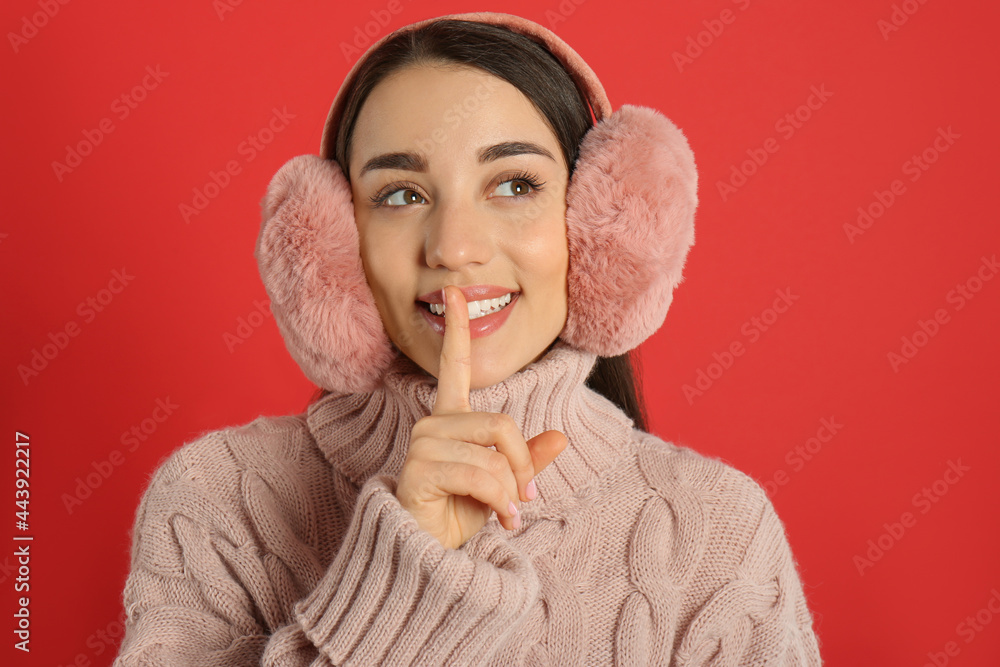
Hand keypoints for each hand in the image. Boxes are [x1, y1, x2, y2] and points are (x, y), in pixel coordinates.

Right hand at [395, 285, 568, 548]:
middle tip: (526, 496)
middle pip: (500, 424)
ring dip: (510, 491)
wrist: (429, 556)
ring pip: (494, 454)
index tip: (454, 293)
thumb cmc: (459, 515)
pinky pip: (481, 475)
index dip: (456, 330)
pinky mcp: (419, 470)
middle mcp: (433, 425)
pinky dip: (501, 502)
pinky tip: (501, 520)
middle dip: (522, 464)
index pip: (455, 367)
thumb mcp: (502, 486)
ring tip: (505, 513)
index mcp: (450, 419)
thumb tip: (561, 437)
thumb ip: (527, 461)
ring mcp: (423, 446)